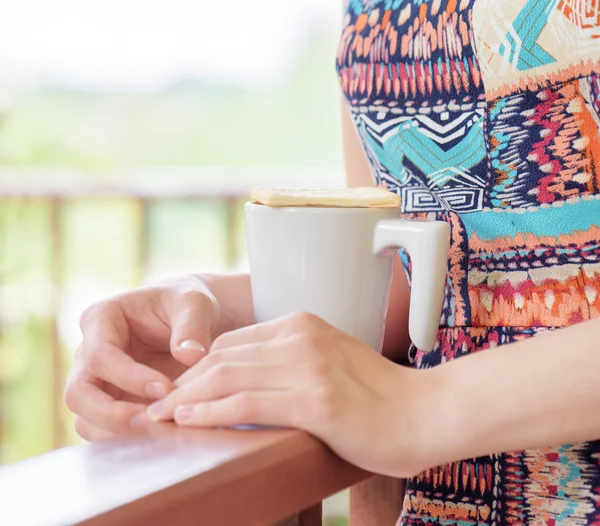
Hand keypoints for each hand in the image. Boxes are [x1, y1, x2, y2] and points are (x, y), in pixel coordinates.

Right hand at [64, 276, 219, 440]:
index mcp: (101, 318)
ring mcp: (96, 381)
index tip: (166, 389)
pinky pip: (106, 430)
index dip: (129, 377)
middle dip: (110, 414)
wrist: (190, 319)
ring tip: (161, 433)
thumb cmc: (187, 304)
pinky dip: (130, 439)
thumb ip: (192, 326)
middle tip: (151, 421)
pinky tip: (163, 437)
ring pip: (86, 419)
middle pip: (78, 393)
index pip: (100, 355)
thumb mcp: (194, 303)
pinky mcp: (110, 403)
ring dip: (119, 432)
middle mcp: (89, 352)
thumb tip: (190, 355)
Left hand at [145, 312, 432, 476]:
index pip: (233, 342)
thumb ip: (291, 364)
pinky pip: (247, 402)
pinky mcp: (315, 399)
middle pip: (223, 356)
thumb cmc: (381, 396)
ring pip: (228, 376)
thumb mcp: (331, 364)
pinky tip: (189, 421)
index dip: (198, 368)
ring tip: (159, 416)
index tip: (178, 390)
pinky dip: (211, 411)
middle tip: (156, 405)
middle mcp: (301, 336)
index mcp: (303, 324)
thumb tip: (249, 384)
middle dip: (183, 383)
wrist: (428, 413)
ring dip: (186, 398)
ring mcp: (308, 365)